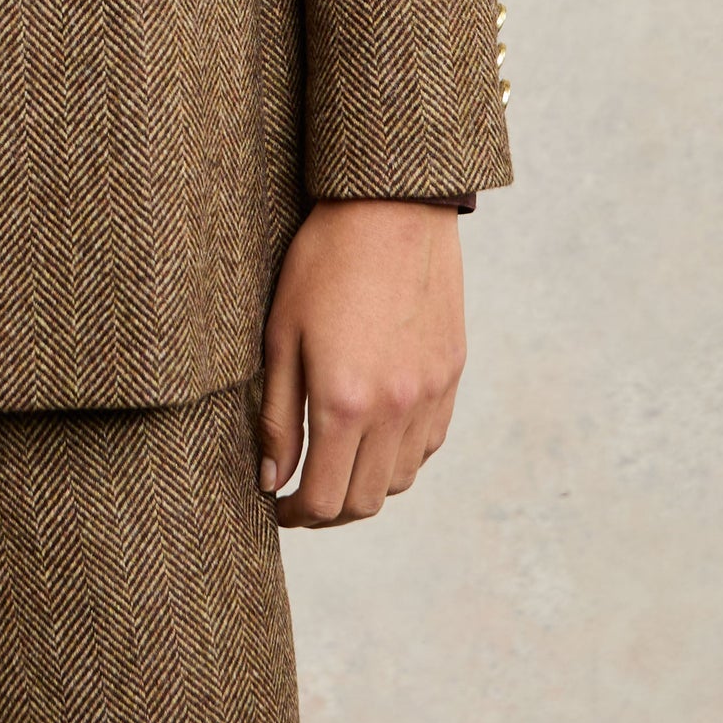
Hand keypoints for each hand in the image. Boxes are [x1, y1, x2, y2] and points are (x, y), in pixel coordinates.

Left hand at [259, 199, 465, 525]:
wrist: (390, 208)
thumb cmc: (323, 261)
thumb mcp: (282, 334)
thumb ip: (279, 416)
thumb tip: (271, 479)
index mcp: (345, 402)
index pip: (325, 498)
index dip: (297, 514)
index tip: (280, 506)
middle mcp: (394, 409)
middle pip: (366, 501)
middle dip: (330, 511)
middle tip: (303, 495)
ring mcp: (429, 394)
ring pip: (401, 478)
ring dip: (367, 485)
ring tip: (337, 465)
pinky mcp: (451, 375)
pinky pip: (429, 443)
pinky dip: (401, 455)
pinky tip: (376, 434)